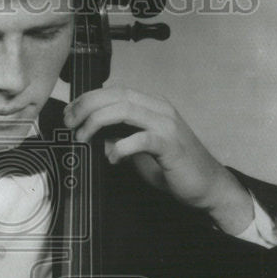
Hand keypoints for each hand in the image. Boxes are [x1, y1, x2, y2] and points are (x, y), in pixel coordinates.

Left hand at [64, 87, 253, 234]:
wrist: (208, 186)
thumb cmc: (174, 168)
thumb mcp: (140, 150)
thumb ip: (120, 138)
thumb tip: (96, 136)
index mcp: (151, 106)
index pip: (115, 91)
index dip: (88, 98)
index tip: (70, 113)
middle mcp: (159, 109)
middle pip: (116, 95)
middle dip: (86, 106)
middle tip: (69, 123)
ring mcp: (166, 125)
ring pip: (124, 109)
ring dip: (96, 121)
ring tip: (83, 137)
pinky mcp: (171, 145)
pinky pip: (140, 138)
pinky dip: (120, 147)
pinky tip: (112, 159)